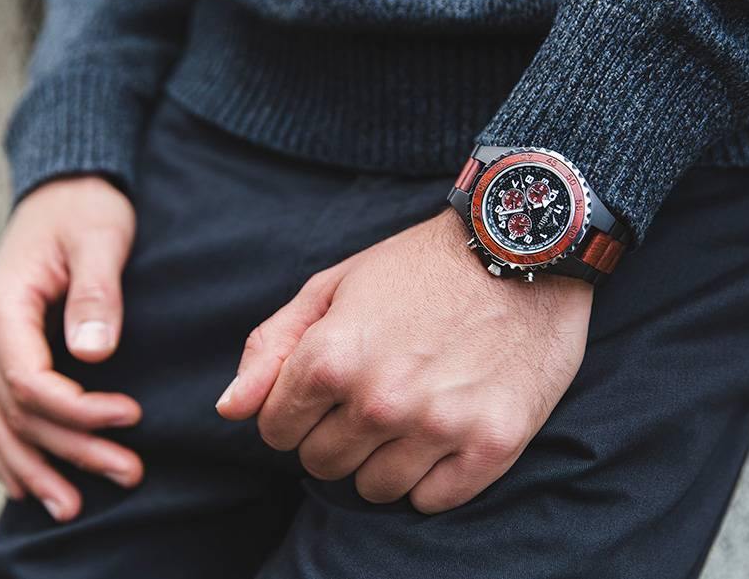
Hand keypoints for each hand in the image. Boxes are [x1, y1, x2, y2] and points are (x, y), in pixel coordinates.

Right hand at [0, 176, 141, 521]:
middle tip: (129, 472)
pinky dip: (12, 454)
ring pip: (3, 424)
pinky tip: (32, 486)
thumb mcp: (100, 239)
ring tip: (76, 508)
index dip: (78, 410)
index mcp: (3, 306)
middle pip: (20, 412)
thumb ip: (96, 293)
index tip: (131, 418)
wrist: (66, 192)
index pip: (28, 381)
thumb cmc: (87, 210)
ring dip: (39, 467)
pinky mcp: (7, 354)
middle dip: (73, 449)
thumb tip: (95, 354)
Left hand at [216, 210, 591, 513]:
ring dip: (382, 458)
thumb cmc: (417, 266)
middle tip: (373, 392)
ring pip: (374, 489)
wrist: (518, 247)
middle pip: (321, 464)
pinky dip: (432, 476)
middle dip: (335, 434)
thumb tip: (229, 409)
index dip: (294, 411)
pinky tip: (443, 430)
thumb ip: (272, 348)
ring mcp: (437, 426)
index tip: (326, 390)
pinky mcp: (491, 444)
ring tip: (410, 410)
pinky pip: (432, 500)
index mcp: (331, 359)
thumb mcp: (332, 287)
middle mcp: (379, 400)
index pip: (274, 431)